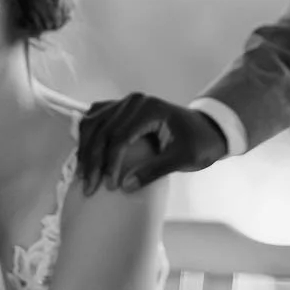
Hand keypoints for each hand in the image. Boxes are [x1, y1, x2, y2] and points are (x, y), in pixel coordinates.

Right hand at [78, 95, 226, 195]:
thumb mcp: (183, 159)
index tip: (110, 186)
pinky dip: (87, 136)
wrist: (207, 129)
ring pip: (93, 123)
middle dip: (92, 161)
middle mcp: (134, 101)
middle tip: (89, 187)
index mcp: (150, 109)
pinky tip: (84, 154)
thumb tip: (125, 186)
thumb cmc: (199, 143)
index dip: (111, 163)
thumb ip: (154, 171)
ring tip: (82, 175)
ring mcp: (126, 103)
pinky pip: (96, 118)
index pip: (120, 136)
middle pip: (102, 130)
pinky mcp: (122, 109)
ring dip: (85, 149)